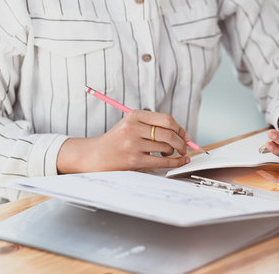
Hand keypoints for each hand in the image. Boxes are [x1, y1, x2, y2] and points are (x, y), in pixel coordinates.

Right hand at [57, 110, 190, 172]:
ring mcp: (133, 144)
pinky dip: (175, 162)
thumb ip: (152, 125)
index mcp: (134, 116)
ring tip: (170, 154)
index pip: (166, 119)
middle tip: (184, 147)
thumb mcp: (130, 125)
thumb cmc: (116, 141)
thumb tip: (183, 134)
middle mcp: (133, 128)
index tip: (185, 135)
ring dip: (174, 152)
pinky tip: (178, 161)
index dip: (180, 128)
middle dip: (182, 142)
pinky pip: (162, 161)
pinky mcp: (133, 160)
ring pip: (166, 147)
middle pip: (169, 133)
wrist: (93, 156)